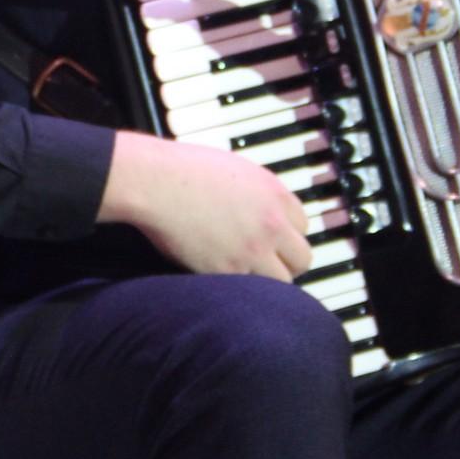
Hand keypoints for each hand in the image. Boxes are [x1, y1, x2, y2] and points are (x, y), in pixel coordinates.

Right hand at [97, 131, 312, 279]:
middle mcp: (272, 223)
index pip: (303, 225)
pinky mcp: (228, 271)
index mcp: (275, 193)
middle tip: (269, 263)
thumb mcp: (236, 170)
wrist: (156, 182)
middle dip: (287, 262)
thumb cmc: (184, 169)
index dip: (286, 233)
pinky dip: (238, 286)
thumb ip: (258, 194)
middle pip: (302, 257)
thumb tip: (263, 211)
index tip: (275, 240)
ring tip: (247, 274)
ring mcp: (253, 250)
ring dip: (267, 279)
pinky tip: (224, 276)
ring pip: (282, 281)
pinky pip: (248, 289)